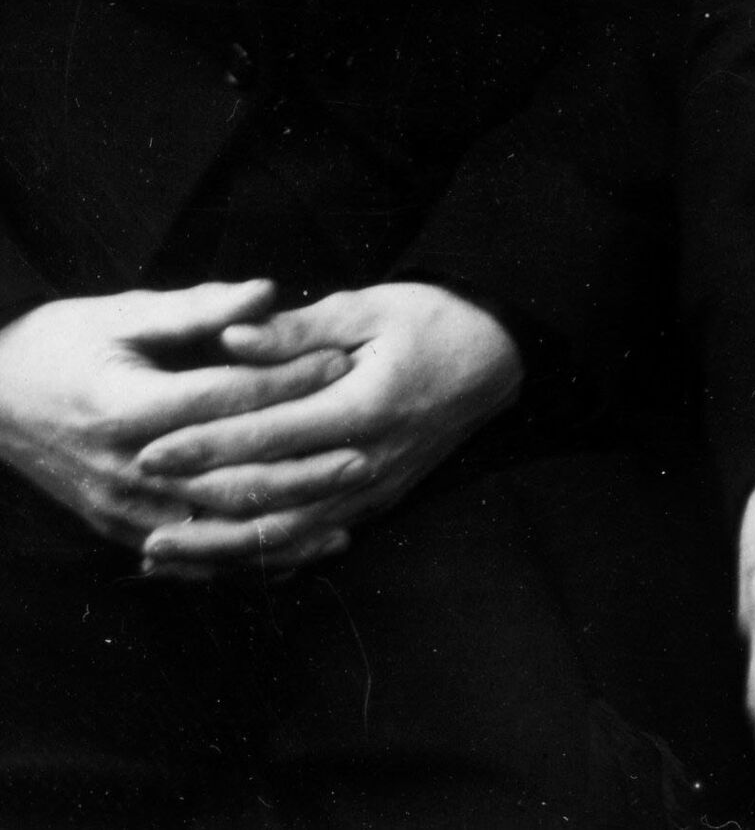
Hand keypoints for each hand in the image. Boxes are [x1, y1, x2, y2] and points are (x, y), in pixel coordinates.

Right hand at [0, 280, 351, 549]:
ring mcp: (119, 506)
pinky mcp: (116, 527)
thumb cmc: (56, 346)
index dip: (288, 379)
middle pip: (228, 475)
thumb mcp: (118, 315)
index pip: (225, 398)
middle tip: (365, 448)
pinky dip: (243, 558)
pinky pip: (189, 557)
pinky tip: (294, 551)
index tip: (344, 361)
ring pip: (215, 527)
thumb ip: (195, 310)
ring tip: (348, 506)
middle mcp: (125, 466)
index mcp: (127, 406)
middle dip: (300, 465)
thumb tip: (268, 292)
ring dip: (284, 523)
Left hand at [129, 282, 522, 576]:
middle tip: (138, 509)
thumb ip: (298, 330)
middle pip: (271, 498)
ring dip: (219, 549)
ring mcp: (373, 490)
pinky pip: (310, 542)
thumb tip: (229, 336)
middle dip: (198, 507)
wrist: (499, 360)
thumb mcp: (371, 307)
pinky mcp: (375, 505)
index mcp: (363, 406)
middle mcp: (367, 460)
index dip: (206, 445)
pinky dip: (260, 558)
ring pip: (287, 535)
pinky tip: (216, 562)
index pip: (269, 436)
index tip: (149, 449)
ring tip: (160, 552)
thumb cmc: (433, 322)